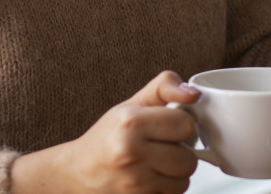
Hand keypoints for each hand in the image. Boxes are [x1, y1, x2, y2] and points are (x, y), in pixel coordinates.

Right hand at [11, 71, 201, 193]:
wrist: (76, 172)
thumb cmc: (107, 137)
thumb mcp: (133, 103)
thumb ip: (165, 88)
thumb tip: (194, 94)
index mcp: (132, 122)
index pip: (186, 126)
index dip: (184, 126)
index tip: (172, 128)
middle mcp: (130, 153)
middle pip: (189, 159)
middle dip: (182, 154)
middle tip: (164, 149)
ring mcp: (132, 183)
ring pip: (183, 182)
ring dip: (176, 175)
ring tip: (157, 165)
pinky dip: (165, 190)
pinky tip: (150, 180)